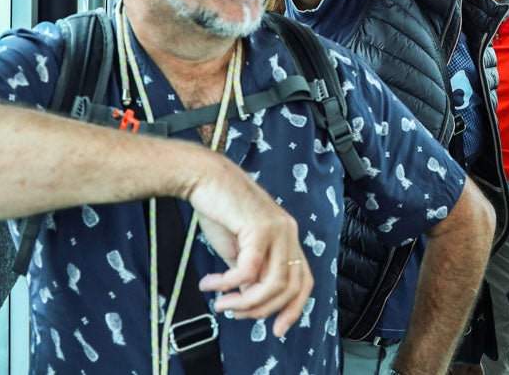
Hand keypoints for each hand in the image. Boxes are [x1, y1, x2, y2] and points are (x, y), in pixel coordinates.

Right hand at [186, 155, 313, 336]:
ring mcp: (277, 229)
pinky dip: (229, 284)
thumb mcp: (239, 249)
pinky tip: (211, 283)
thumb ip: (250, 273)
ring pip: (273, 283)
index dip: (294, 309)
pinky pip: (248, 270)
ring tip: (221, 303)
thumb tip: (251, 301)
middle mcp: (288, 233)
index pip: (304, 281)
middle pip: (289, 288)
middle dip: (261, 310)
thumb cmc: (220, 210)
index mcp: (287, 238)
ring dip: (245, 302)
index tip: (277, 330)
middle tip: (233, 312)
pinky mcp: (259, 227)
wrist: (204, 178)